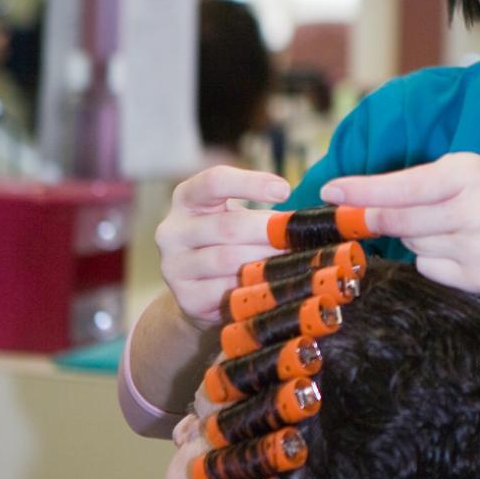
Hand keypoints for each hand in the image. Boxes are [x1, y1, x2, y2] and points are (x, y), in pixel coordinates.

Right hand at [156, 165, 291, 328]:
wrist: (201, 295)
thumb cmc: (229, 245)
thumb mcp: (238, 219)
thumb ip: (263, 214)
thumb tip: (307, 220)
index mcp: (186, 199)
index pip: (214, 181)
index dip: (251, 183)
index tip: (285, 190)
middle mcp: (172, 230)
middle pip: (228, 226)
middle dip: (270, 231)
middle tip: (300, 236)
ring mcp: (174, 265)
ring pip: (229, 259)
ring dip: (266, 259)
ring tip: (294, 259)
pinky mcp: (186, 297)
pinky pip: (227, 290)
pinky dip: (254, 286)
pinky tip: (273, 284)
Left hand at [321, 152, 479, 292]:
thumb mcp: (467, 169)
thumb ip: (418, 183)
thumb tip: (360, 202)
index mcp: (468, 175)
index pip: (402, 187)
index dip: (361, 191)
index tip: (331, 192)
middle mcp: (474, 212)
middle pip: (399, 221)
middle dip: (373, 217)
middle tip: (360, 215)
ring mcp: (477, 249)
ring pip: (412, 245)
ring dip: (413, 235)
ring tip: (445, 224)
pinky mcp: (478, 279)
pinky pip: (428, 269)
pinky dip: (431, 258)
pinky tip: (457, 247)